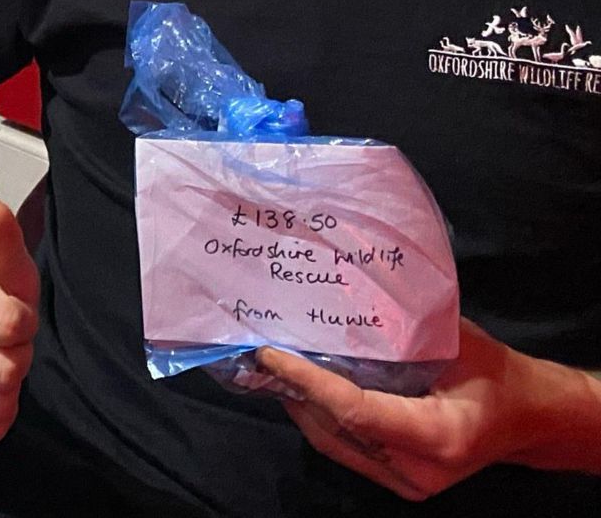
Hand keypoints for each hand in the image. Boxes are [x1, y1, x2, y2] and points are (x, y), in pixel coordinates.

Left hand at [259, 319, 565, 499]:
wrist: (526, 415)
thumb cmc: (493, 371)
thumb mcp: (454, 341)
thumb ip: (399, 332)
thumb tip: (337, 305)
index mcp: (438, 436)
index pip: (355, 410)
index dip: (308, 381)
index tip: (270, 354)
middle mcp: (417, 470)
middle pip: (335, 429)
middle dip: (293, 391)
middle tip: (260, 353)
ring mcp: (406, 481)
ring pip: (333, 442)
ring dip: (300, 404)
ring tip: (272, 368)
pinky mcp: (397, 479)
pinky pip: (344, 447)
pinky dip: (320, 416)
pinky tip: (301, 387)